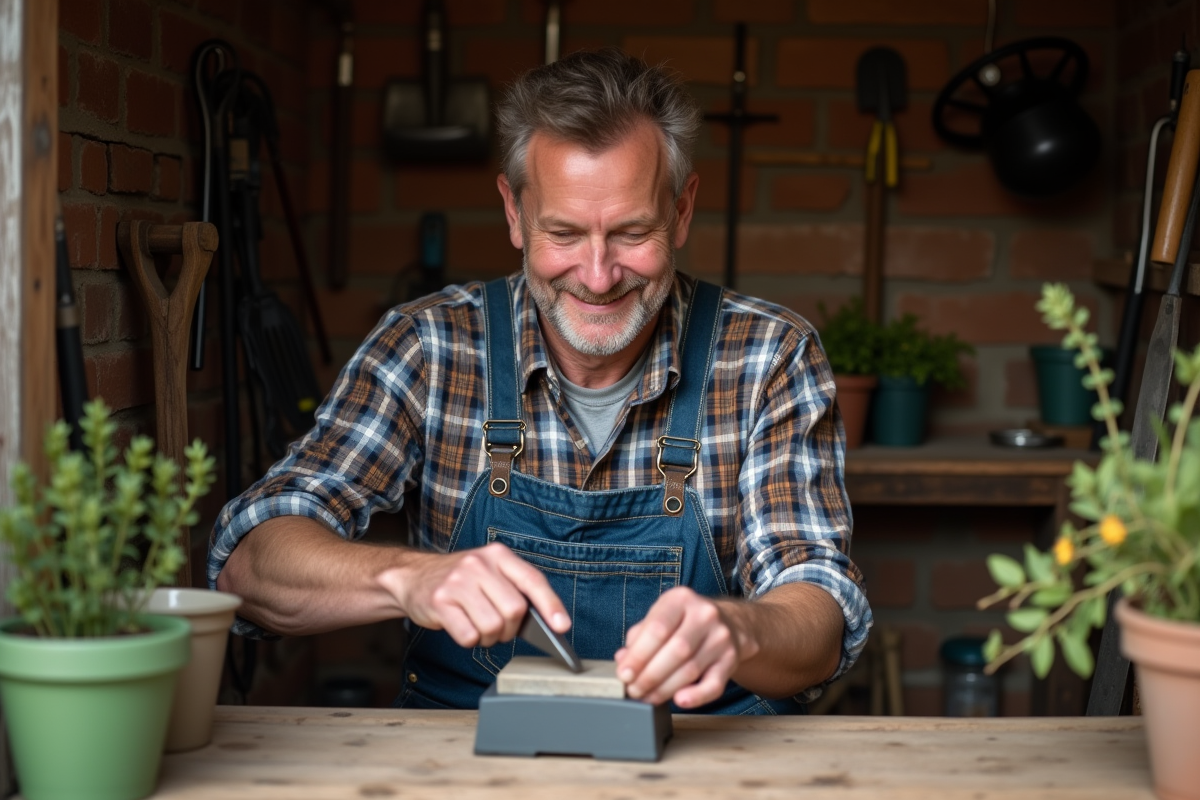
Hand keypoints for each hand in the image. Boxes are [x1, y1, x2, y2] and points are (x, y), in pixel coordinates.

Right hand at [386, 543, 569, 647]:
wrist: (413, 576)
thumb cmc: (461, 581)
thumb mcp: (489, 573)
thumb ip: (515, 590)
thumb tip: (546, 621)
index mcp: (498, 555)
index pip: (532, 580)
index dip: (551, 605)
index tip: (562, 627)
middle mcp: (479, 564)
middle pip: (514, 610)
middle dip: (510, 629)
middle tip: (499, 628)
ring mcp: (458, 582)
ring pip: (493, 626)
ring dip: (489, 637)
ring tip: (478, 626)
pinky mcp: (440, 602)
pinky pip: (469, 635)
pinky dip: (470, 640)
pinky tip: (462, 627)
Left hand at [614, 586, 757, 707]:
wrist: (728, 623)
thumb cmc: (684, 622)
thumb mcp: (661, 617)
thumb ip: (639, 637)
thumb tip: (622, 660)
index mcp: (681, 599)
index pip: (657, 629)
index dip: (638, 655)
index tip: (624, 674)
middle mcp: (704, 614)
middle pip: (675, 650)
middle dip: (649, 675)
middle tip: (633, 690)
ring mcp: (721, 637)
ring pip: (691, 669)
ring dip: (665, 689)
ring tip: (647, 697)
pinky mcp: (731, 660)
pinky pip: (715, 684)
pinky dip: (697, 696)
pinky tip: (680, 701)